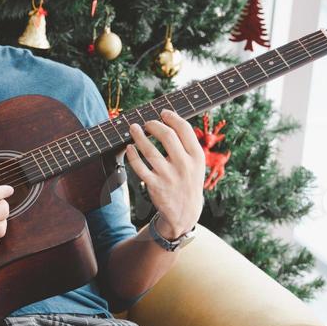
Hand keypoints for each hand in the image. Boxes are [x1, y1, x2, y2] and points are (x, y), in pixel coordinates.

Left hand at [124, 108, 205, 237]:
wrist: (185, 212)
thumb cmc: (188, 181)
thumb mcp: (197, 164)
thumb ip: (187, 145)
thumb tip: (171, 121)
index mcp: (197, 156)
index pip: (184, 129)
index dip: (171, 117)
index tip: (163, 113)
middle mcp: (184, 165)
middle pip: (167, 136)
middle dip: (154, 124)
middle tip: (147, 123)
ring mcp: (168, 176)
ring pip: (149, 150)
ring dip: (138, 135)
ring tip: (133, 128)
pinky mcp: (155, 185)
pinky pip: (139, 166)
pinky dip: (132, 154)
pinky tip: (130, 147)